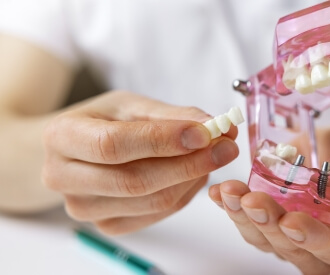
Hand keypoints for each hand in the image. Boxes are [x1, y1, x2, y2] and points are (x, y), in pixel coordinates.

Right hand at [42, 91, 238, 234]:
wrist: (79, 149)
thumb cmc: (104, 122)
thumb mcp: (132, 106)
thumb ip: (172, 116)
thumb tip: (215, 126)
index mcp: (62, 137)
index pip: (113, 144)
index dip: (163, 140)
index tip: (205, 132)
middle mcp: (63, 178)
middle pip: (135, 180)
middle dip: (190, 163)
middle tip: (227, 146)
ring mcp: (84, 208)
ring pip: (152, 201)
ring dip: (192, 178)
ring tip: (213, 156)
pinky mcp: (106, 225)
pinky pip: (157, 214)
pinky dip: (184, 193)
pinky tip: (194, 174)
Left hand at [209, 127, 329, 274]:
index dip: (313, 240)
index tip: (293, 221)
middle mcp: (319, 248)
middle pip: (291, 248)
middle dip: (268, 225)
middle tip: (252, 200)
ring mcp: (291, 234)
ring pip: (263, 237)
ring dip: (242, 217)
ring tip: (230, 192)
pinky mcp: (271, 217)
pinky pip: (248, 219)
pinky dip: (231, 205)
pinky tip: (220, 191)